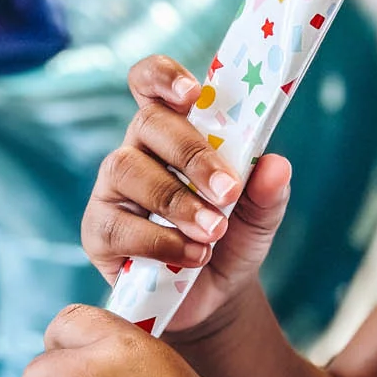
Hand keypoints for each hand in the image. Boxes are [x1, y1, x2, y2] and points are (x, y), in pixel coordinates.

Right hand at [82, 54, 292, 332]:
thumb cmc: (233, 241)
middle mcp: (138, 152)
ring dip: (177, 202)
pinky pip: (118, 226)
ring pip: (127, 170)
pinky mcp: (100, 232)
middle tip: (228, 192)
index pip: (153, 84)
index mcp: (176, 132)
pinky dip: (161, 241)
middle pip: (148, 124)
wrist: (216, 299)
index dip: (165, 77)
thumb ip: (268, 191)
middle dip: (192, 155)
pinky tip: (193, 256)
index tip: (193, 93)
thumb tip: (277, 165)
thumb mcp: (261, 217)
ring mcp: (112, 191)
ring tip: (215, 232)